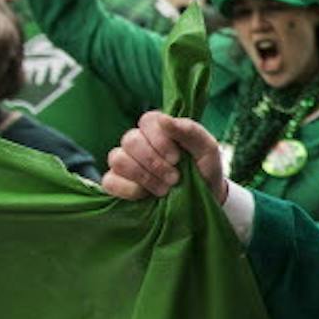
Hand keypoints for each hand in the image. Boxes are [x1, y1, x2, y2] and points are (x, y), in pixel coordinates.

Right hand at [101, 110, 226, 203]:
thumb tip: (164, 119)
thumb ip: (190, 131)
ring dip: (144, 176)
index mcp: (159, 128)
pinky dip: (129, 189)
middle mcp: (138, 141)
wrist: (205, 200)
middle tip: (175, 178)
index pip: (147, 121)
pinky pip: (110, 181)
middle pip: (130, 141)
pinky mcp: (117, 182)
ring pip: (118, 159)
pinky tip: (146, 195)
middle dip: (154, 163)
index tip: (176, 159)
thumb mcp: (208, 150)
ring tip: (165, 189)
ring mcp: (125, 161)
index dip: (160, 141)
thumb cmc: (205, 170)